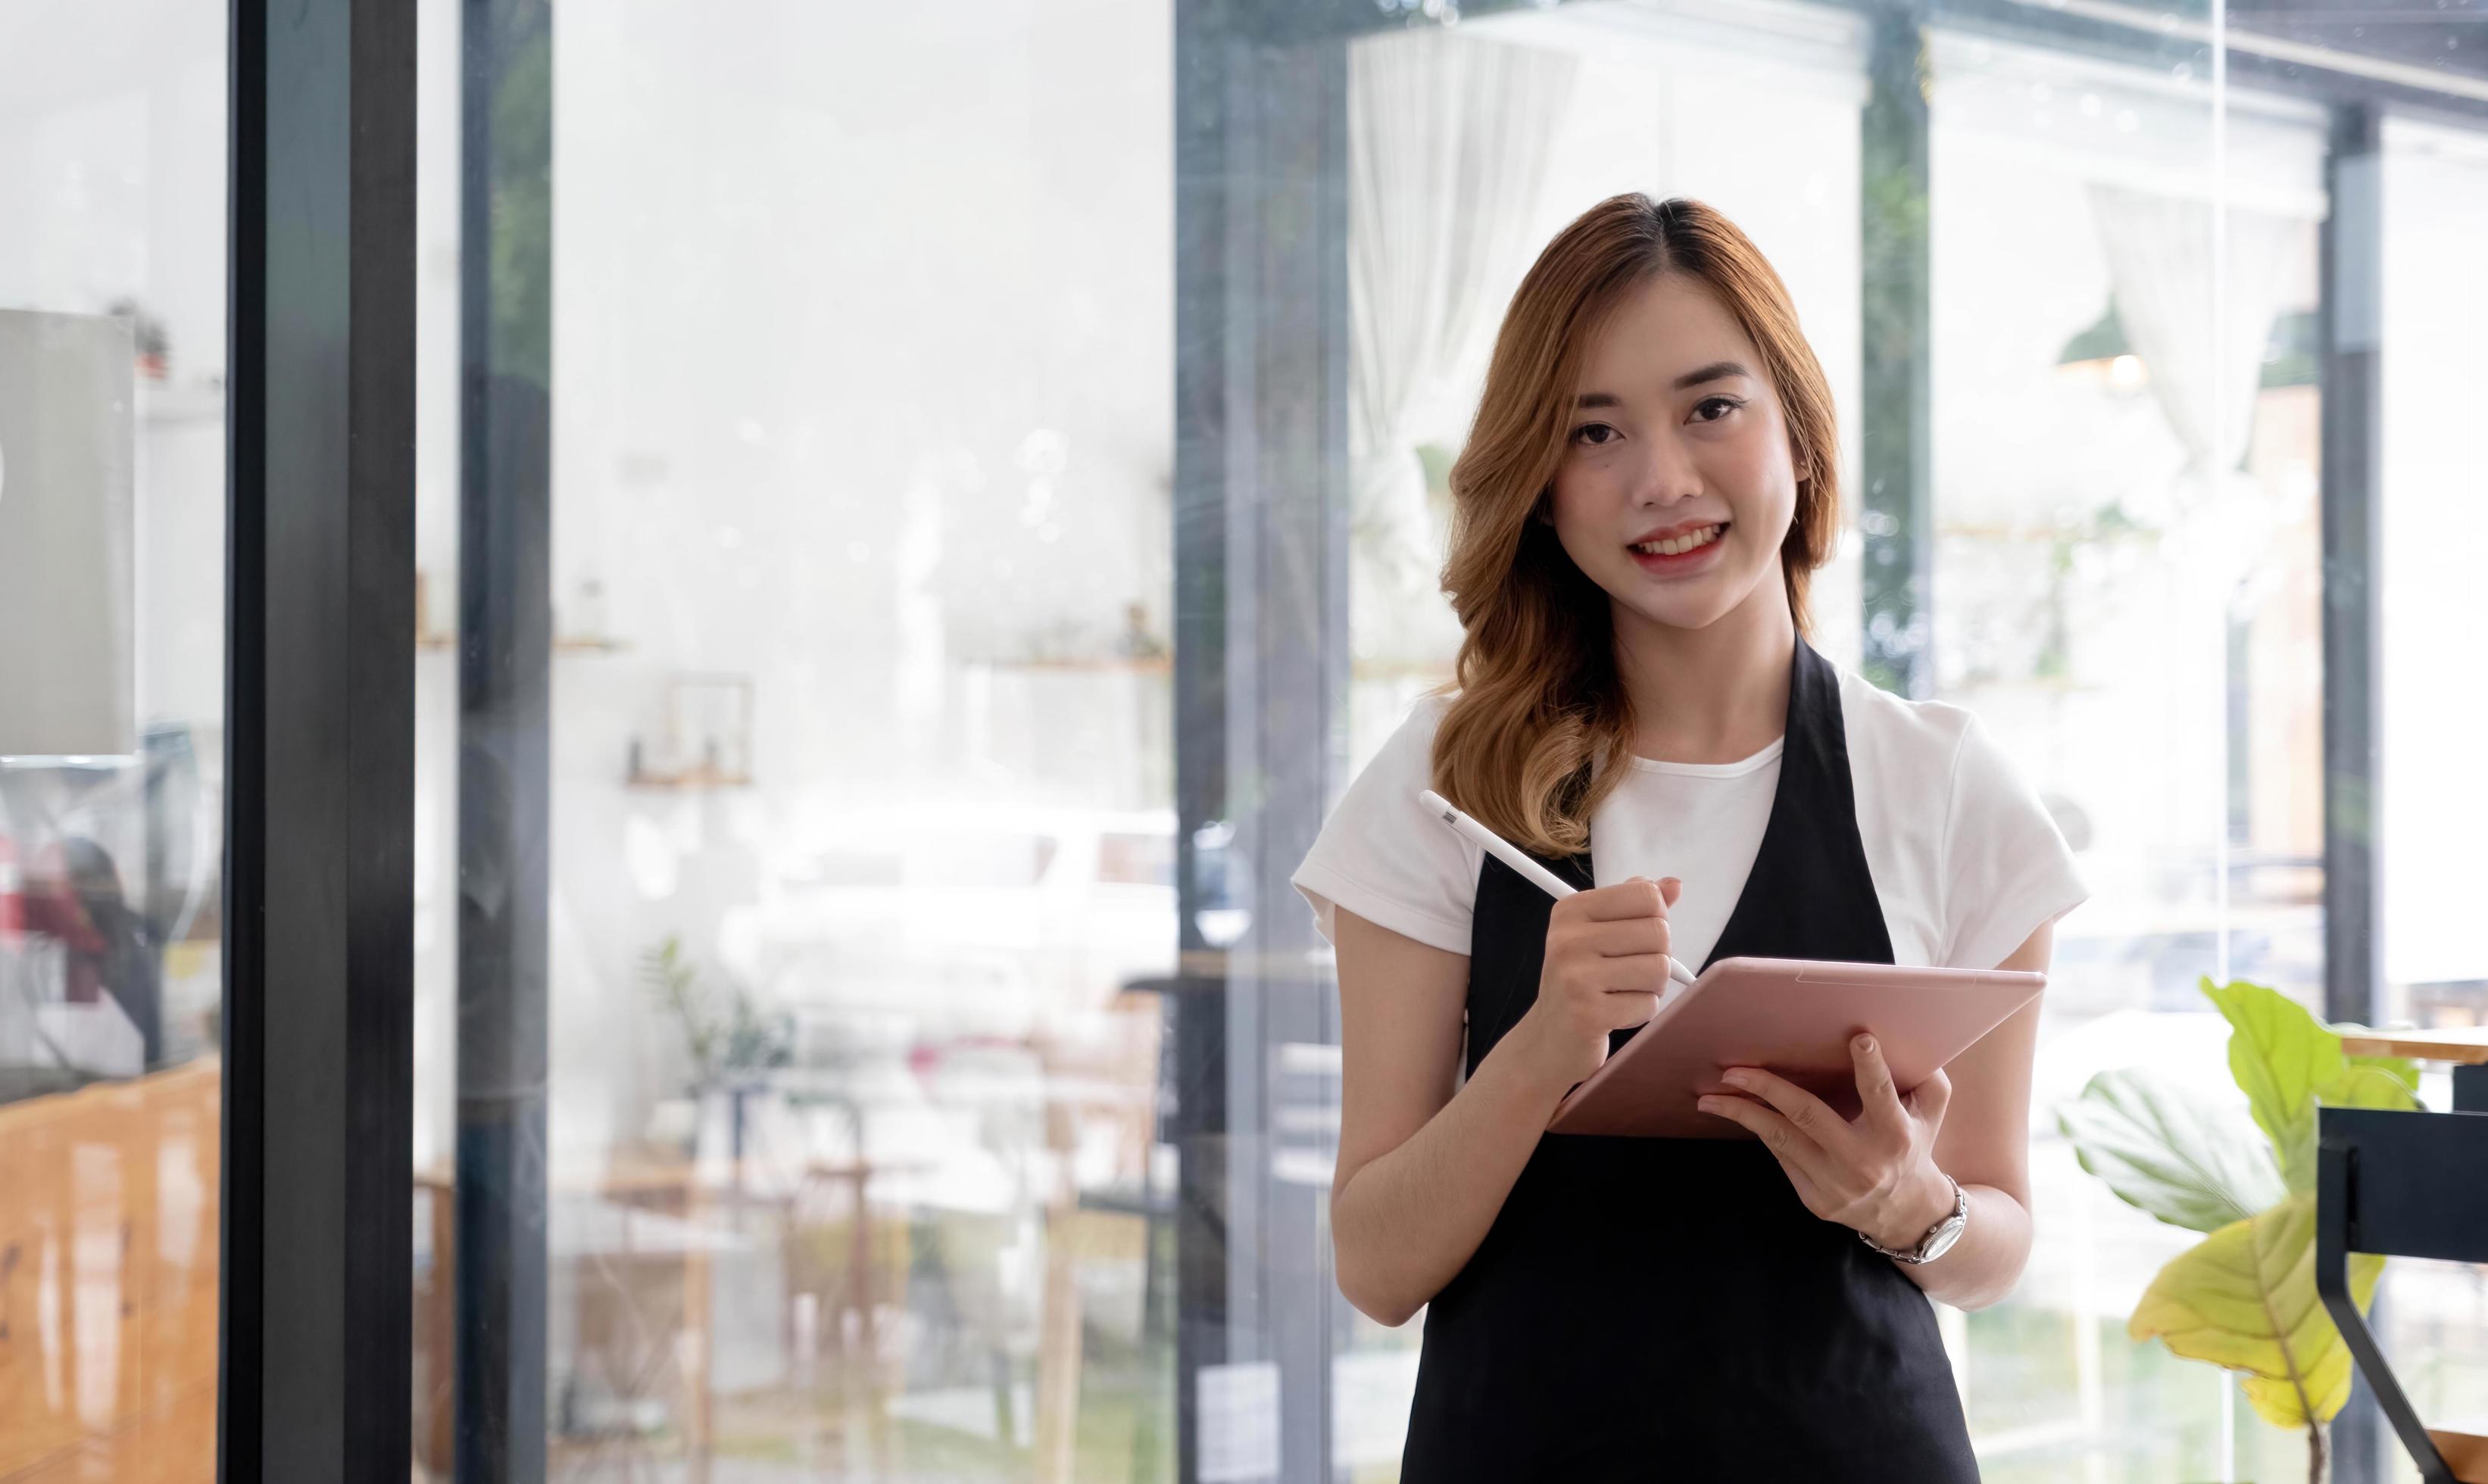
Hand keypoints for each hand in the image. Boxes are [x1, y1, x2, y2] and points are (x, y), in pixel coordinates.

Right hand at [1510, 876, 1681, 1094]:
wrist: (1550, 1038)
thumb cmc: (1581, 980)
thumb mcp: (1600, 933)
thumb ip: (1635, 906)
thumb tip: (1673, 884)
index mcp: (1570, 910)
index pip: (1645, 894)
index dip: (1656, 917)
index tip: (1637, 936)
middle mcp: (1567, 939)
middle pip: (1658, 932)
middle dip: (1657, 956)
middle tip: (1630, 970)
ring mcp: (1575, 977)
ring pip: (1658, 968)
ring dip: (1652, 986)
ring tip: (1625, 991)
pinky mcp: (1588, 1014)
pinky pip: (1649, 1004)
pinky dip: (1641, 1012)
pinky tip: (1616, 1012)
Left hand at [1695, 1033, 1955, 1251]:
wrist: (1905, 1211)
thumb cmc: (1913, 1145)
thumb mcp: (1930, 1113)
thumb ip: (1926, 1078)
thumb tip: (1904, 1037)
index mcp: (1896, 1134)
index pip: (1880, 1095)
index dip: (1870, 1067)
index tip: (1858, 1038)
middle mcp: (1863, 1161)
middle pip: (1807, 1115)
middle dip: (1767, 1088)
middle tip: (1733, 1070)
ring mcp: (1836, 1184)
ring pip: (1781, 1139)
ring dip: (1742, 1113)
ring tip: (1711, 1096)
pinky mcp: (1815, 1199)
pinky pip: (1781, 1156)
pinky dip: (1759, 1130)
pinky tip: (1737, 1112)